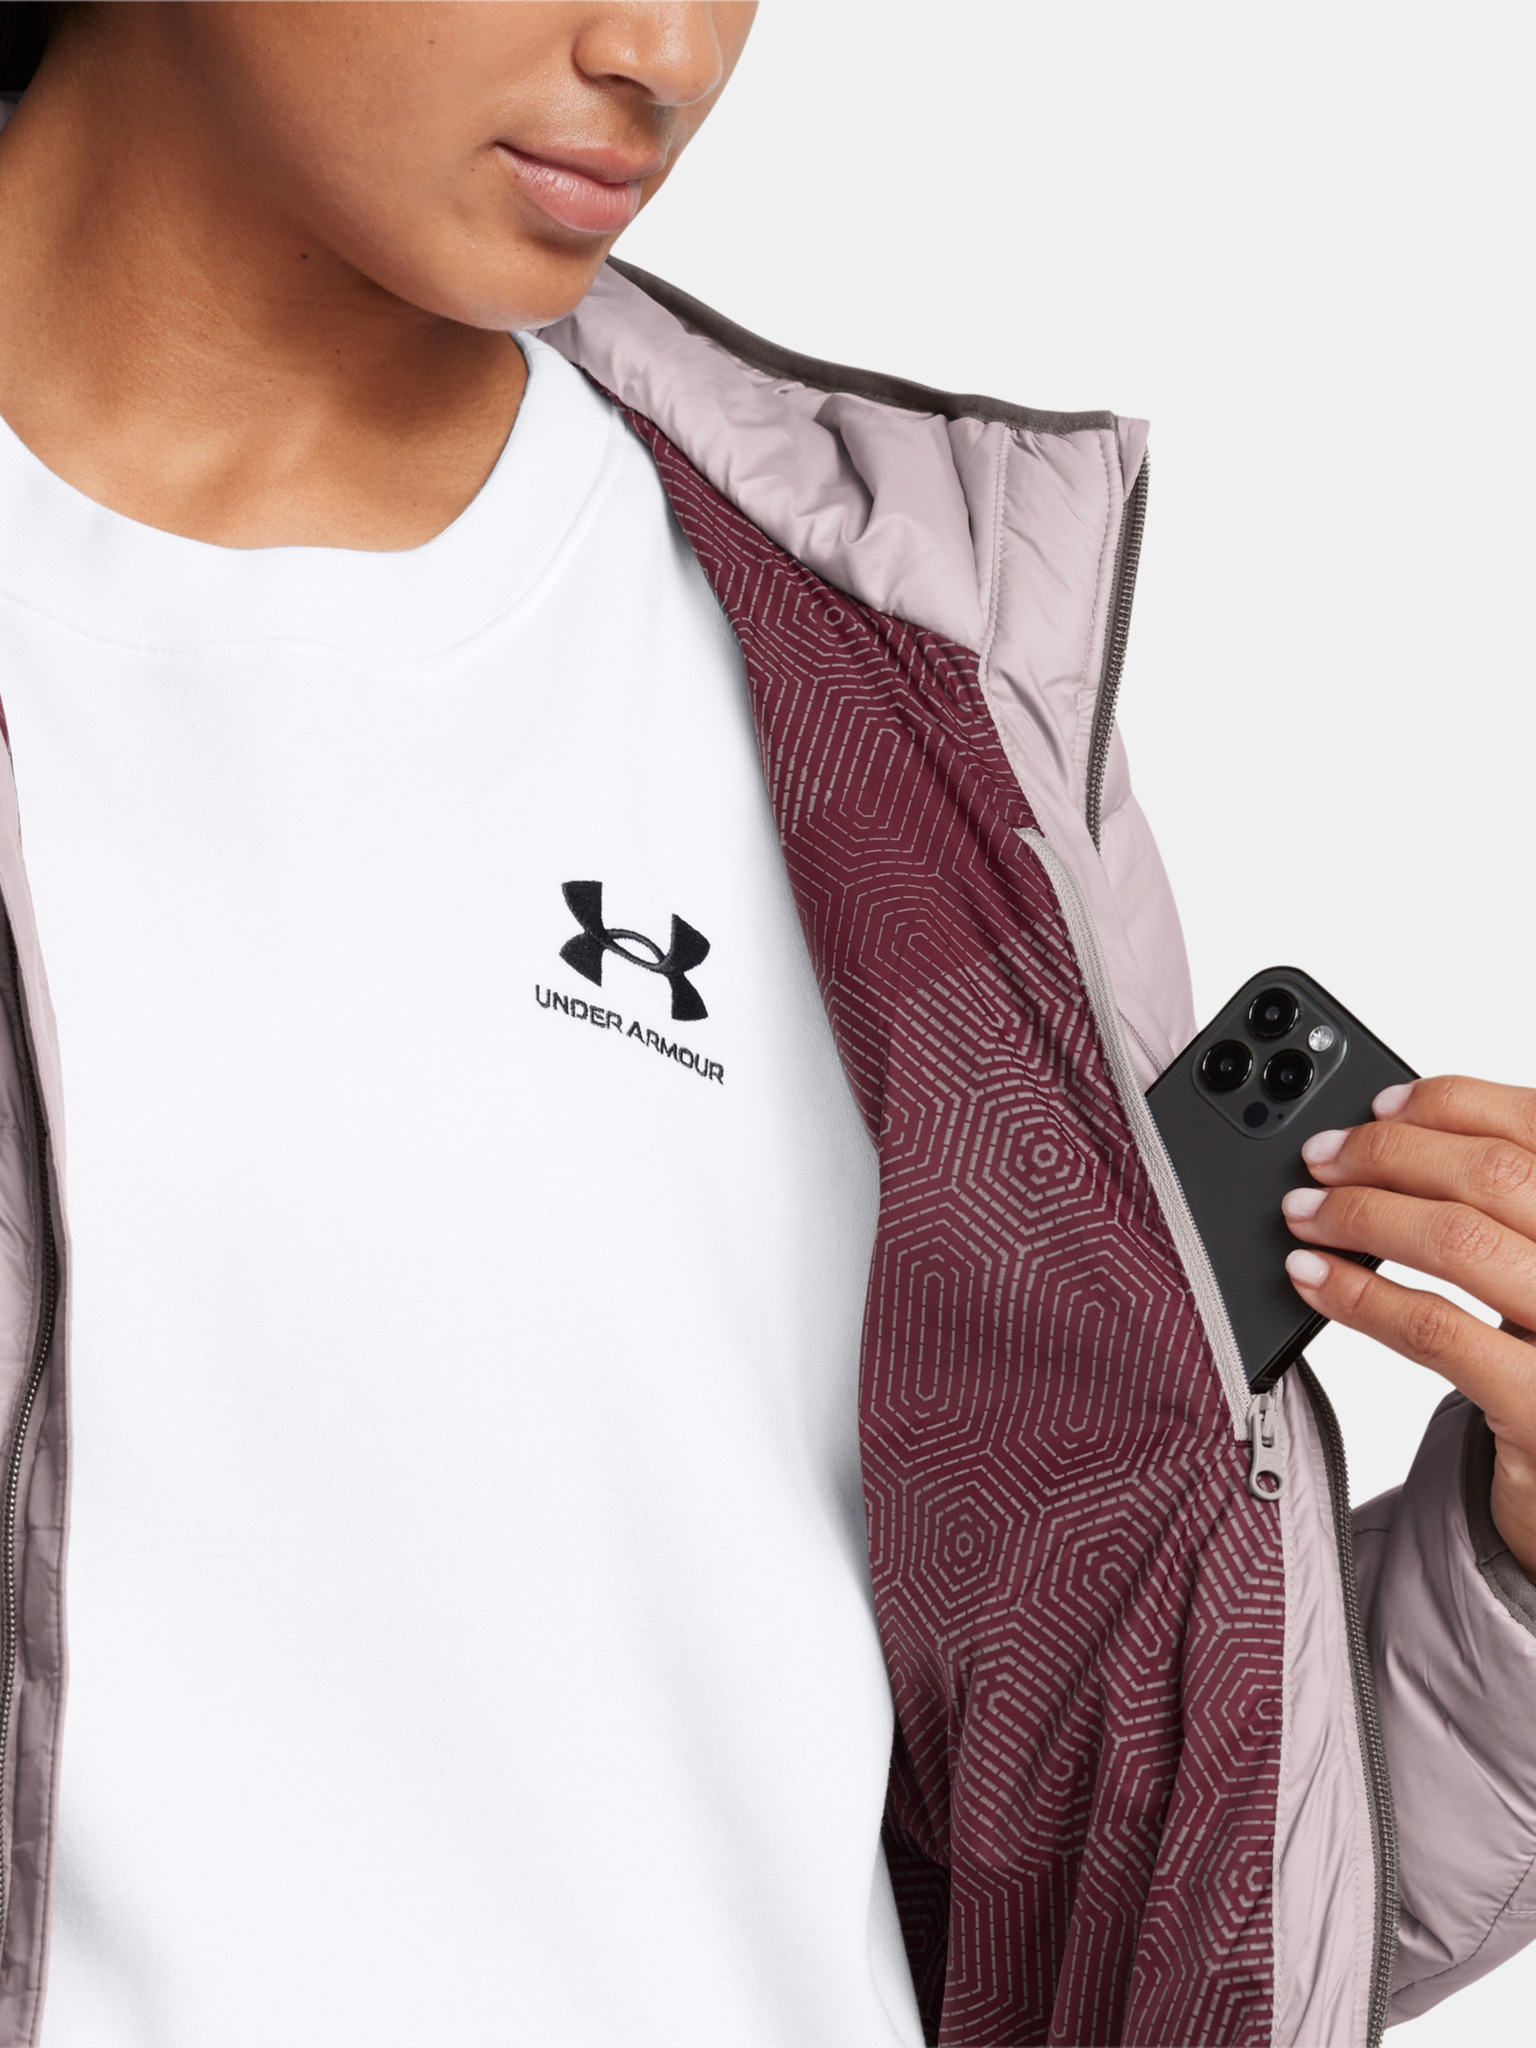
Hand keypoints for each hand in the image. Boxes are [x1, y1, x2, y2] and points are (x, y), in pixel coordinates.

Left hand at [1281, 1076, 1535, 1580]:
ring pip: (1458, 1240)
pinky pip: (1434, 1330)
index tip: (1381, 1106)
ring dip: (1361, 1216)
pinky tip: (1315, 1279)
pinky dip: (1358, 1295)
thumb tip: (1392, 1142)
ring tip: (1304, 1214)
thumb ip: (1499, 1210)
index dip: (1453, 1104)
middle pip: (1493, 1173)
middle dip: (1388, 1155)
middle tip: (1321, 1159)